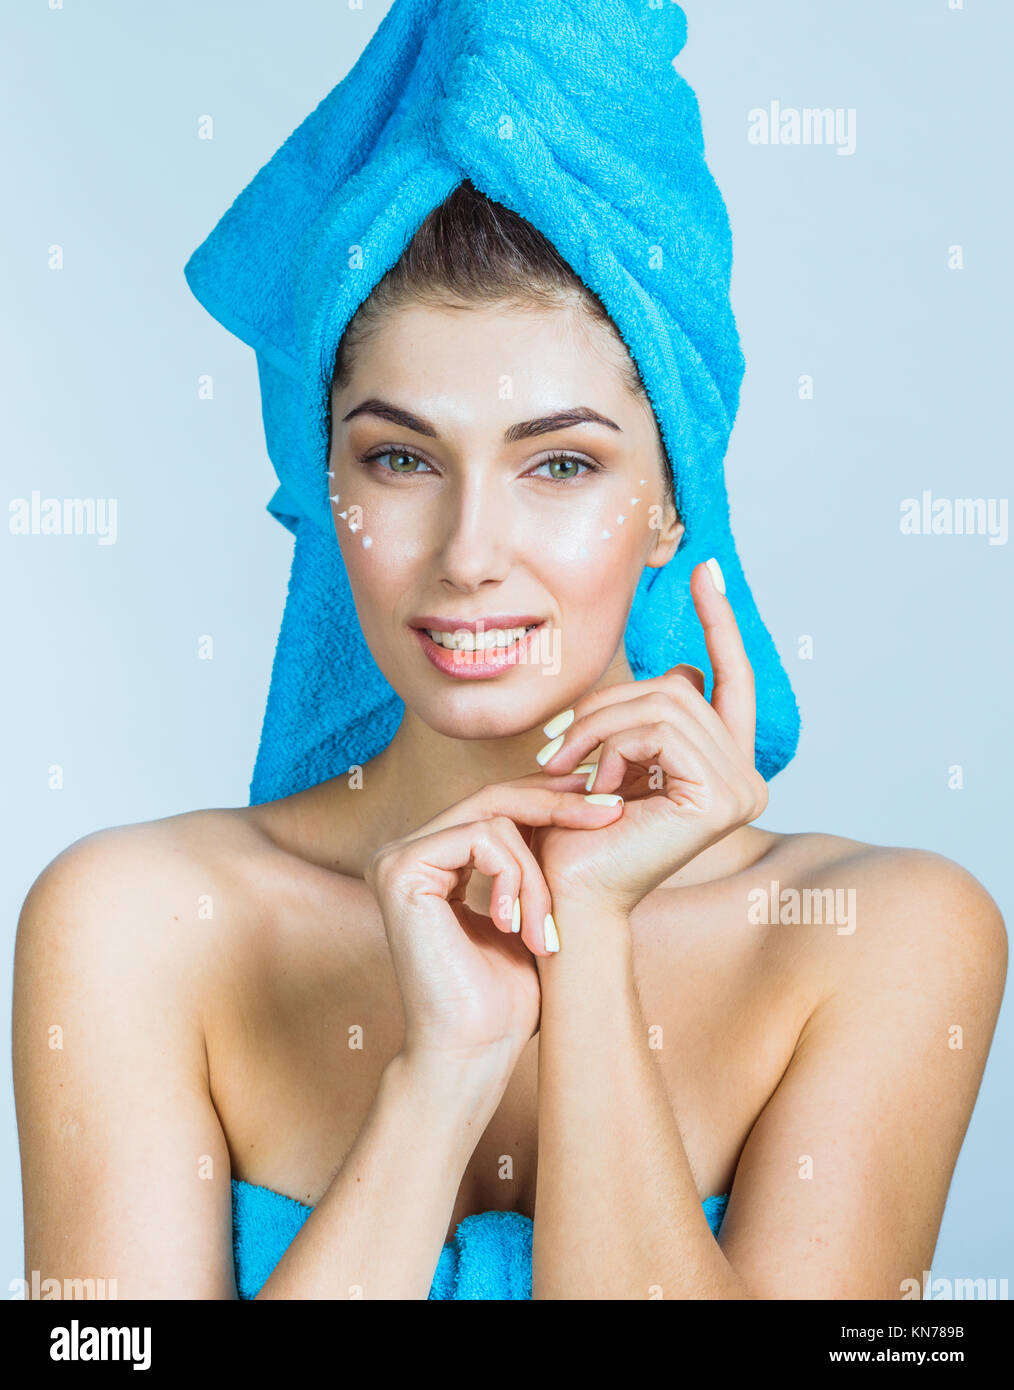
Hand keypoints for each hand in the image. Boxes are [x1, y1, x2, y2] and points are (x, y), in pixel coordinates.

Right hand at [364, 783, 623, 1067]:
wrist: (476, 1051)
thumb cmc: (505, 999)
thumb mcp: (528, 914)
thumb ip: (534, 865)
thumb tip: (578, 805)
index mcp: (431, 861)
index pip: (493, 807)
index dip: (549, 799)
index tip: (603, 804)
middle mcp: (406, 853)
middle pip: (492, 797)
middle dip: (557, 805)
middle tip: (609, 813)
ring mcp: (396, 858)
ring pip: (495, 819)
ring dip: (536, 876)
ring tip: (541, 933)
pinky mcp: (401, 868)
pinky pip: (483, 838)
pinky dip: (515, 878)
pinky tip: (513, 926)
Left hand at [530, 560, 768, 916]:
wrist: (564, 899)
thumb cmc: (576, 834)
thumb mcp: (613, 758)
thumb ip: (649, 719)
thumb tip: (685, 671)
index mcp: (726, 769)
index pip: (729, 679)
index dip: (719, 622)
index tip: (703, 569)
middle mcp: (748, 780)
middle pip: (681, 686)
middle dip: (608, 704)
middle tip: (555, 745)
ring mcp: (742, 790)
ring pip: (665, 702)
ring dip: (599, 725)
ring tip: (563, 765)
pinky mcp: (722, 798)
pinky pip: (660, 728)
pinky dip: (611, 743)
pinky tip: (591, 784)